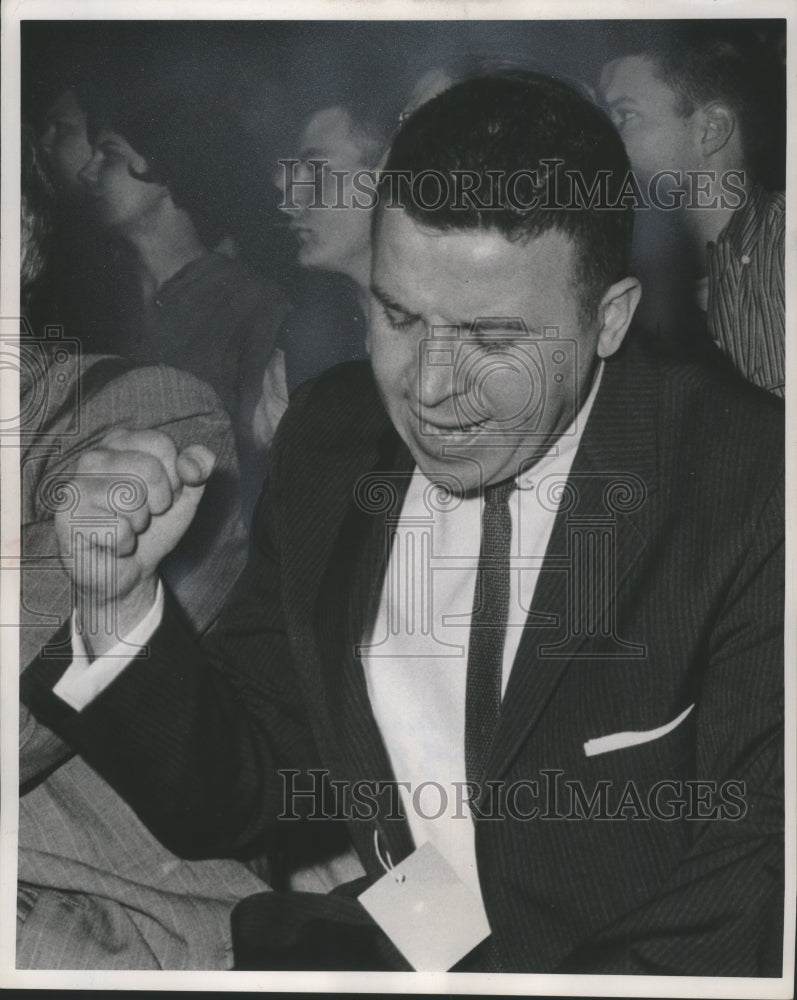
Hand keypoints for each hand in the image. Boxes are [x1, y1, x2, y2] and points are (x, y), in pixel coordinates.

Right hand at [54, 428, 215, 645]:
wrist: (131, 570)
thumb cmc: (154, 527)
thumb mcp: (186, 494)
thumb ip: (197, 468)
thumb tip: (192, 463)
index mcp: (121, 442)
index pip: (161, 444)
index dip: (174, 477)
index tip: (165, 494)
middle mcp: (94, 457)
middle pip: (148, 468)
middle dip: (159, 501)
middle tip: (146, 514)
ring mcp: (77, 486)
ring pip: (131, 498)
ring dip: (139, 523)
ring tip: (127, 527)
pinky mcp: (68, 518)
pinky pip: (118, 529)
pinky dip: (124, 544)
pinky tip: (112, 543)